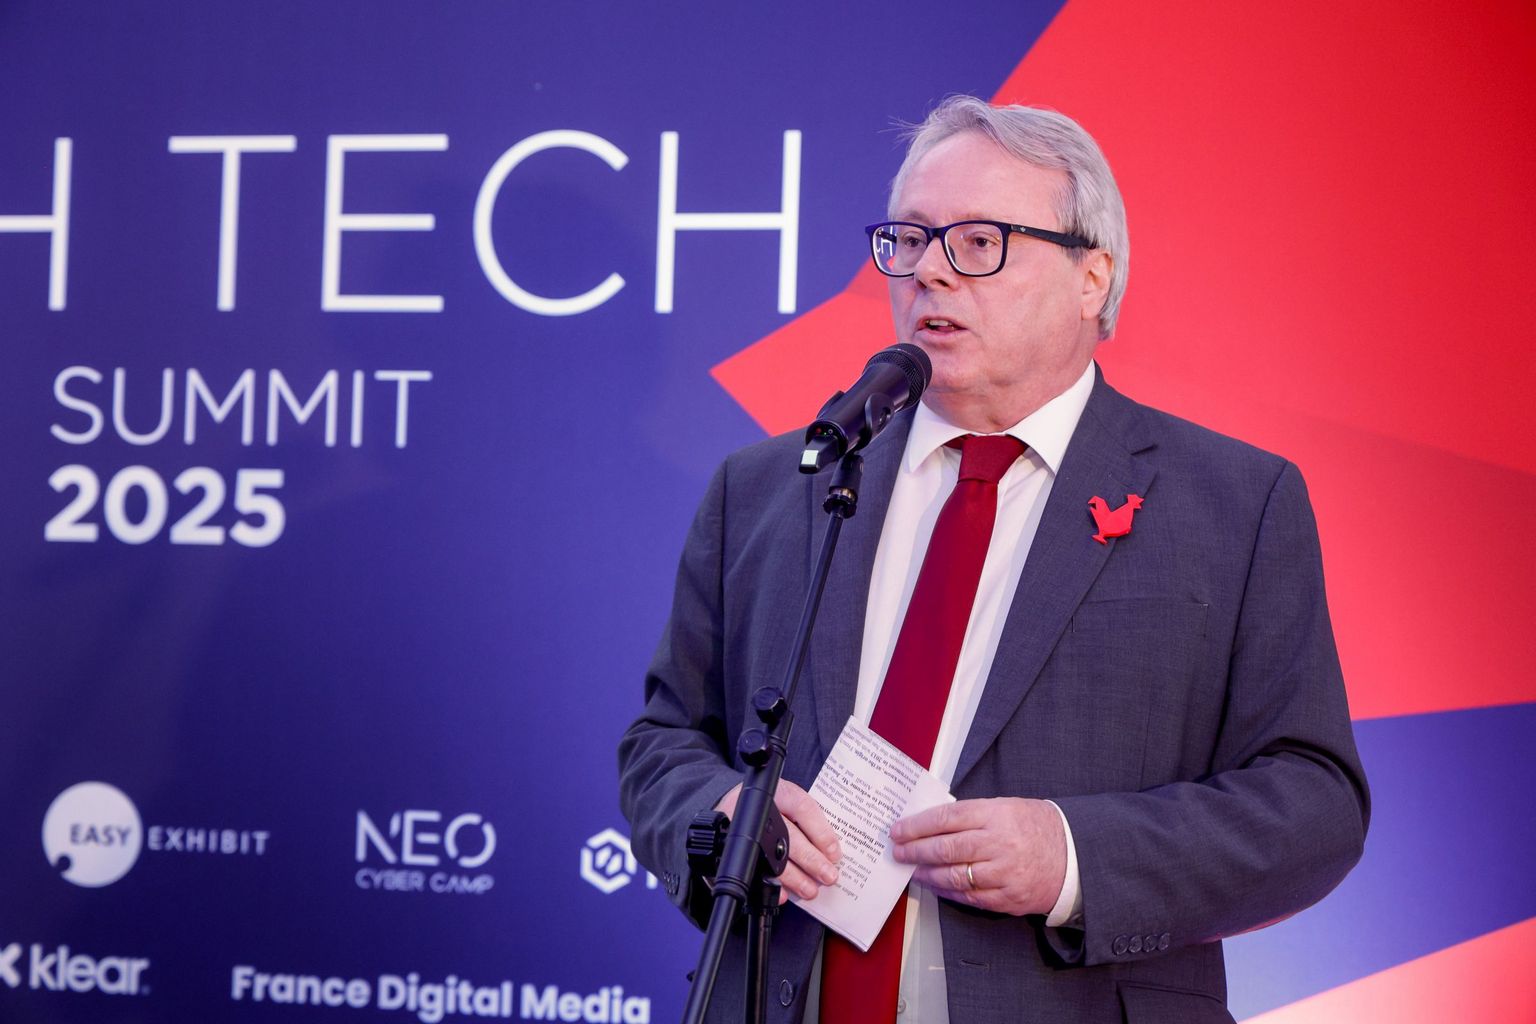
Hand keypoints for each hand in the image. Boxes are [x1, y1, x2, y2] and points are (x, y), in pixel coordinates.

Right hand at [716, 780, 840, 903]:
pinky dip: (770, 885)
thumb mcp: (791, 802)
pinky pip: (754, 869)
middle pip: (789, 835)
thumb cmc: (774, 806)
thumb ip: (809, 822)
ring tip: (810, 889)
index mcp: (781, 792)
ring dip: (794, 877)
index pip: (803, 808)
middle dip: (811, 859)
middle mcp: (761, 808)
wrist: (736, 804)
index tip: (834, 853)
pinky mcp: (734, 846)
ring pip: (772, 855)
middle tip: (828, 876)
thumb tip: (831, 854)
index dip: (821, 832)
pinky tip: (783, 894)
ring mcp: (744, 827)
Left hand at [890, 797, 1064, 915]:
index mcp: (997, 815)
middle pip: (945, 848)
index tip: (898, 830)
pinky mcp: (1008, 897)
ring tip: (913, 870)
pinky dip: (949, 892)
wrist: (1075, 856)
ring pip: (954, 875)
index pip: (947, 818)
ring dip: (928, 874)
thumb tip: (932, 823)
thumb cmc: (1036, 826)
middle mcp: (999, 844)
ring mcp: (1004, 873)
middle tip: (897, 852)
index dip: (917, 825)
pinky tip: (937, 885)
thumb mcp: (1007, 807)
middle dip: (915, 851)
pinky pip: (970, 896)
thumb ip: (973, 815)